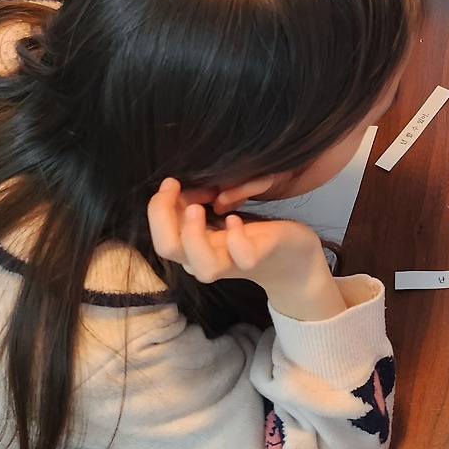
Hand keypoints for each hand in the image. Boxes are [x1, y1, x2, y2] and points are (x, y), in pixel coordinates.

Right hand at [147, 178, 345, 321]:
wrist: (292, 259)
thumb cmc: (251, 234)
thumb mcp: (220, 215)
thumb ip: (198, 204)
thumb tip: (177, 187)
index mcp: (195, 247)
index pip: (161, 236)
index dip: (156, 209)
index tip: (169, 182)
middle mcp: (209, 257)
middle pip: (169, 250)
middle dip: (162, 218)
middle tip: (175, 188)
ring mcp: (234, 261)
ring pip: (202, 267)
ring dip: (193, 237)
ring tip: (197, 208)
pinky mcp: (260, 256)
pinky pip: (242, 258)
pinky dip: (235, 239)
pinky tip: (234, 219)